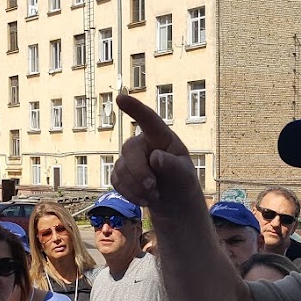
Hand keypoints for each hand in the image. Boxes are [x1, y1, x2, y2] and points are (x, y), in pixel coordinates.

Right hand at [113, 94, 200, 209]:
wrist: (174, 202)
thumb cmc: (182, 182)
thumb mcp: (185, 175)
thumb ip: (172, 166)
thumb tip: (155, 157)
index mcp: (161, 137)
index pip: (148, 120)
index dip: (134, 108)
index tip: (121, 98)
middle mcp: (142, 143)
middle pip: (129, 149)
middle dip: (139, 172)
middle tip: (153, 187)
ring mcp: (129, 158)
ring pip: (121, 169)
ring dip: (137, 188)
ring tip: (154, 195)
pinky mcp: (119, 173)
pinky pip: (116, 182)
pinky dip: (130, 194)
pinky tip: (144, 199)